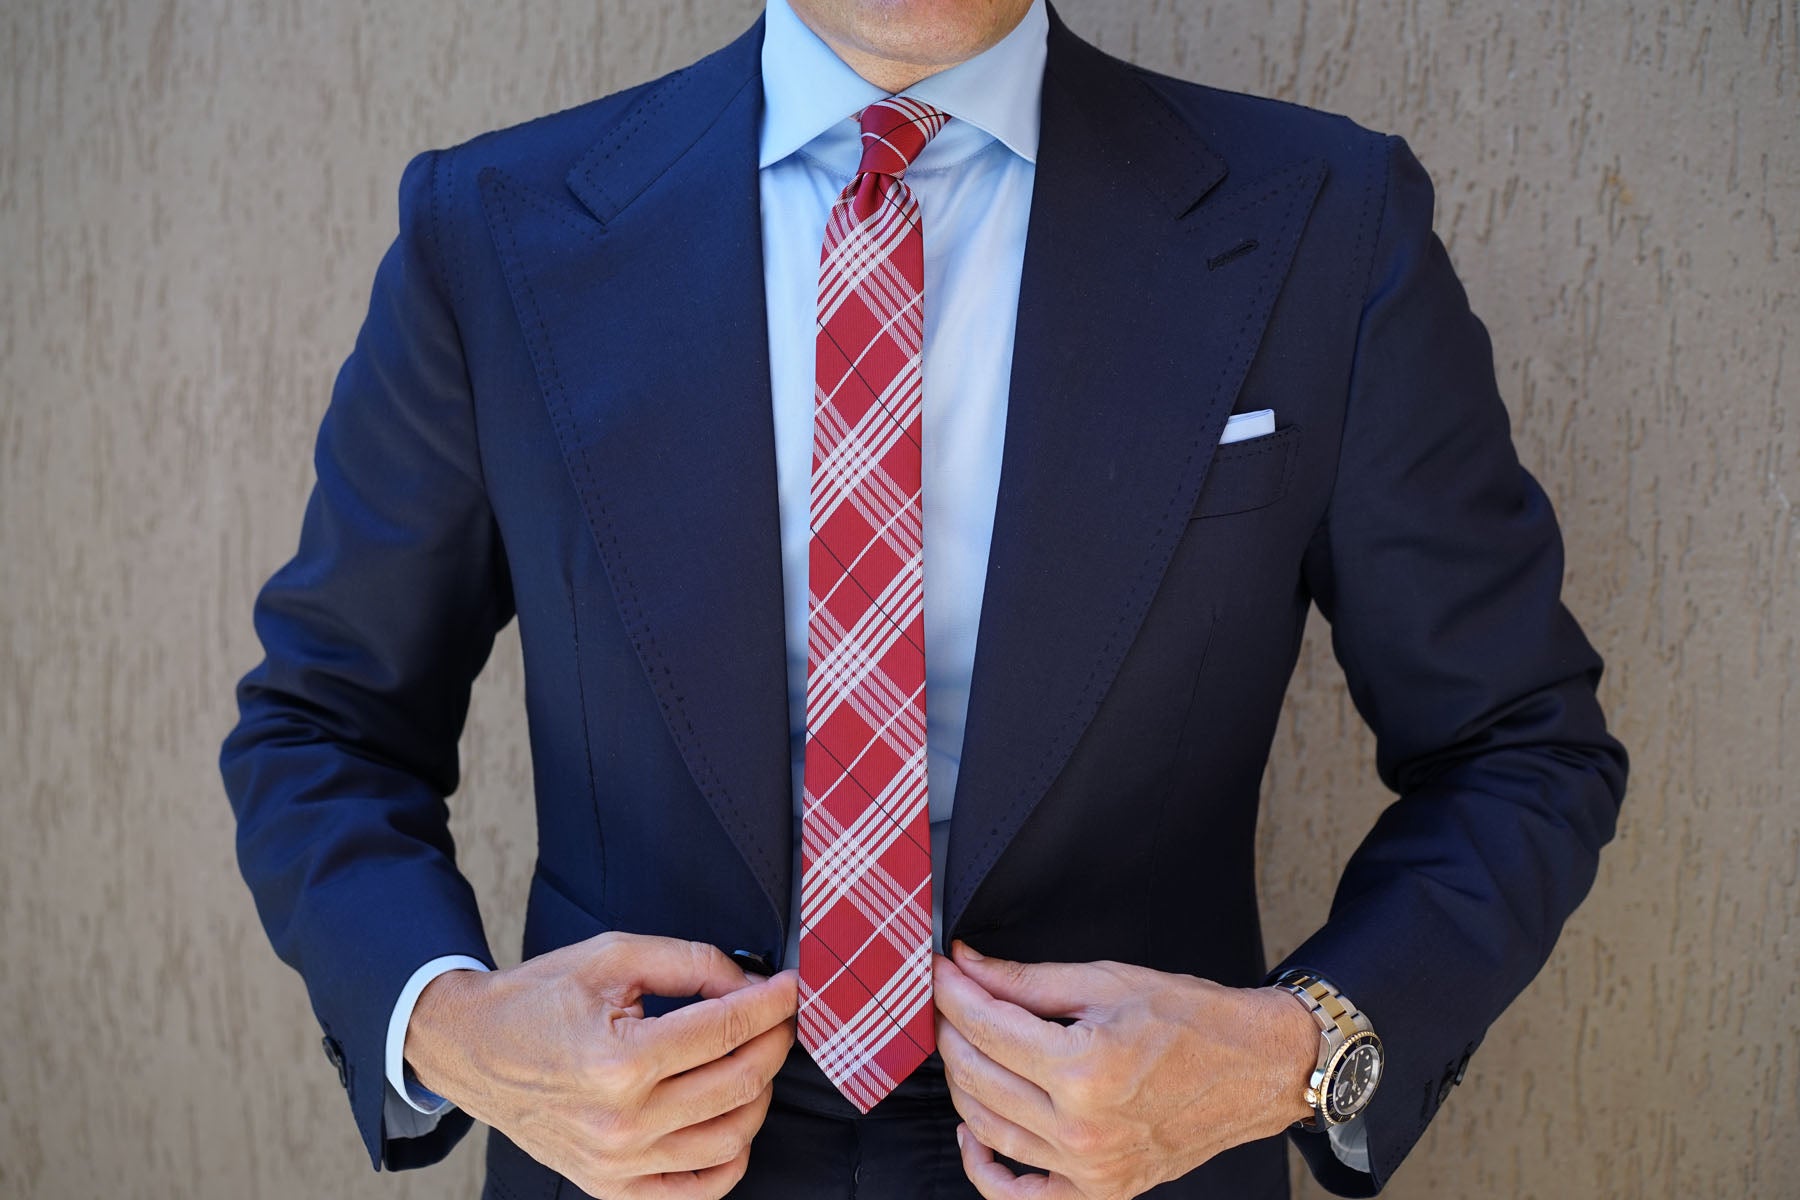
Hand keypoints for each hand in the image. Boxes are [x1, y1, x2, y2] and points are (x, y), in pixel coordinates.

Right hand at [406, 931, 796, 1199]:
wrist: (473, 1048)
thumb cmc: (539, 999)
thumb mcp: (613, 956)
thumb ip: (691, 962)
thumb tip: (750, 983)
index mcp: (619, 1061)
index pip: (726, 1030)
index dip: (771, 1004)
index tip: (791, 987)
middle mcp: (621, 1121)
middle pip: (738, 1084)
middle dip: (774, 1043)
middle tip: (779, 1017)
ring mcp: (617, 1163)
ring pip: (730, 1139)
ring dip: (759, 1094)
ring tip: (752, 1060)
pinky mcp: (610, 1185)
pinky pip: (698, 1188)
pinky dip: (731, 1157)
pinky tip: (734, 1118)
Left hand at [933, 941, 1316, 1199]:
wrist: (1255, 1067)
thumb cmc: (1190, 1019)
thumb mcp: (1105, 982)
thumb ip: (1026, 981)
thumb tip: (967, 965)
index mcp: (1083, 1067)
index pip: (986, 1028)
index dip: (952, 994)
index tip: (939, 971)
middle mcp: (1082, 1127)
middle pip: (978, 1078)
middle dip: (952, 1032)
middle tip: (948, 1002)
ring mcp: (1091, 1168)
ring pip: (989, 1129)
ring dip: (961, 1085)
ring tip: (960, 1048)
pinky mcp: (1102, 1190)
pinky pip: (1022, 1195)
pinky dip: (985, 1168)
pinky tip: (972, 1135)